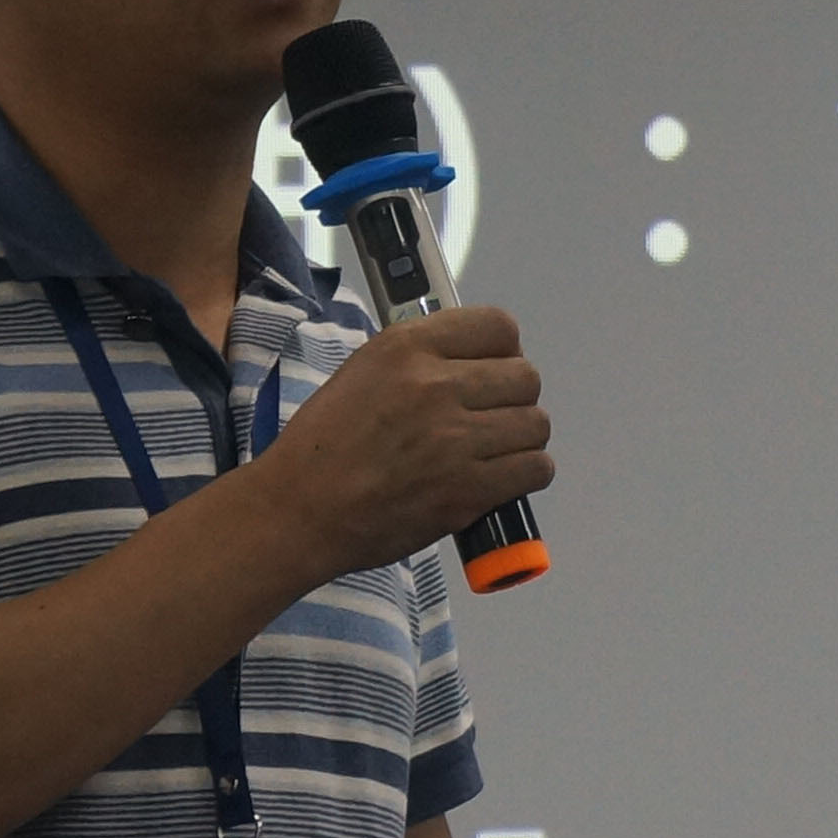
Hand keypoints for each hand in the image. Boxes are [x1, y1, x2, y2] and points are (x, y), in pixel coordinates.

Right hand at [252, 307, 548, 582]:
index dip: (503, 352)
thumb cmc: (324, 444)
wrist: (300, 510)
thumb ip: (421, 360)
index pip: (499, 328)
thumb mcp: (363, 371)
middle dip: (512, 399)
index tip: (490, 372)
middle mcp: (437, 385)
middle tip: (487, 420)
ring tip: (492, 452)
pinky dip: (525, 474)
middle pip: (525, 378)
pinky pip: (536, 469)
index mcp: (407, 347)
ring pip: (536, 424)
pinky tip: (500, 477)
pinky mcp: (468, 490)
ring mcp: (456, 439)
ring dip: (520, 439)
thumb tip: (475, 362)